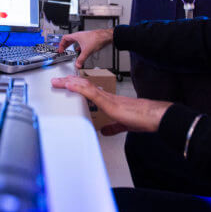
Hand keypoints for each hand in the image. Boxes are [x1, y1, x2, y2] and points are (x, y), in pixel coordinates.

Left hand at [51, 75, 171, 134]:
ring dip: (70, 83)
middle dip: (69, 83)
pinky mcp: (109, 103)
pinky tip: (70, 85)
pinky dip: (79, 88)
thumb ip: (113, 127)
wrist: (154, 116)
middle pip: (84, 86)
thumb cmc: (143, 119)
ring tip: (58, 81)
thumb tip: (104, 130)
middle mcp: (107, 96)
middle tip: (56, 81)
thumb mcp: (123, 124)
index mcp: (109, 101)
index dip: (76, 87)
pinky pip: (92, 93)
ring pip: (85, 86)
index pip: (89, 91)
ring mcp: (108, 98)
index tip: (66, 85)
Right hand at [58, 28, 113, 68]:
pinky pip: (80, 43)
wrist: (105, 36)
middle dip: (65, 45)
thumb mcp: (87, 51)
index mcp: (76, 36)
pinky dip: (78, 47)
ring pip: (75, 41)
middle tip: (62, 50)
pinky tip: (80, 50)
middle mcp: (79, 36)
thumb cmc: (97, 39)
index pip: (64, 38)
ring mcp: (84, 37)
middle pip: (69, 39)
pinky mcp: (88, 39)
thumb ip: (81, 59)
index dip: (61, 44)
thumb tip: (77, 65)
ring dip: (71, 45)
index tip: (60, 49)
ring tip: (70, 50)